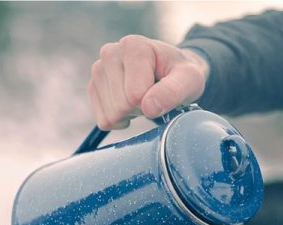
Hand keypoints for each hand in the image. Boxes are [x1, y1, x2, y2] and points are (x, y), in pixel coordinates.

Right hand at [87, 35, 209, 129]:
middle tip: (152, 96)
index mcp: (133, 46)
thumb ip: (173, 92)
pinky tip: (130, 106)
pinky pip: (103, 120)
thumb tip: (148, 108)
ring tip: (142, 98)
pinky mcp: (93, 86)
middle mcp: (110, 53)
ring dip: (130, 115)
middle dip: (140, 109)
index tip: (161, 91)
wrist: (171, 71)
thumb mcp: (189, 81)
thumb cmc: (181, 74)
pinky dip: (119, 121)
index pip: (134, 95)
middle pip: (120, 106)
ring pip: (111, 115)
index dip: (152, 103)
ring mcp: (98, 69)